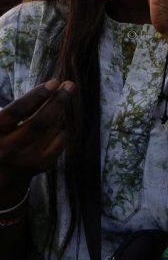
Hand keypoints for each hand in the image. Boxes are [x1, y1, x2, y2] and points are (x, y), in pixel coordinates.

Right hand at [0, 80, 74, 201]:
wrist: (1, 177)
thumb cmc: (0, 140)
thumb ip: (15, 111)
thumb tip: (48, 88)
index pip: (17, 112)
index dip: (37, 95)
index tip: (53, 82)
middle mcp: (9, 148)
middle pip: (40, 122)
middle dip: (57, 101)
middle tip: (69, 85)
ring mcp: (27, 158)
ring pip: (53, 129)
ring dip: (60, 111)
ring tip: (61, 99)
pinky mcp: (42, 164)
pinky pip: (61, 139)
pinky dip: (62, 127)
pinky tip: (58, 121)